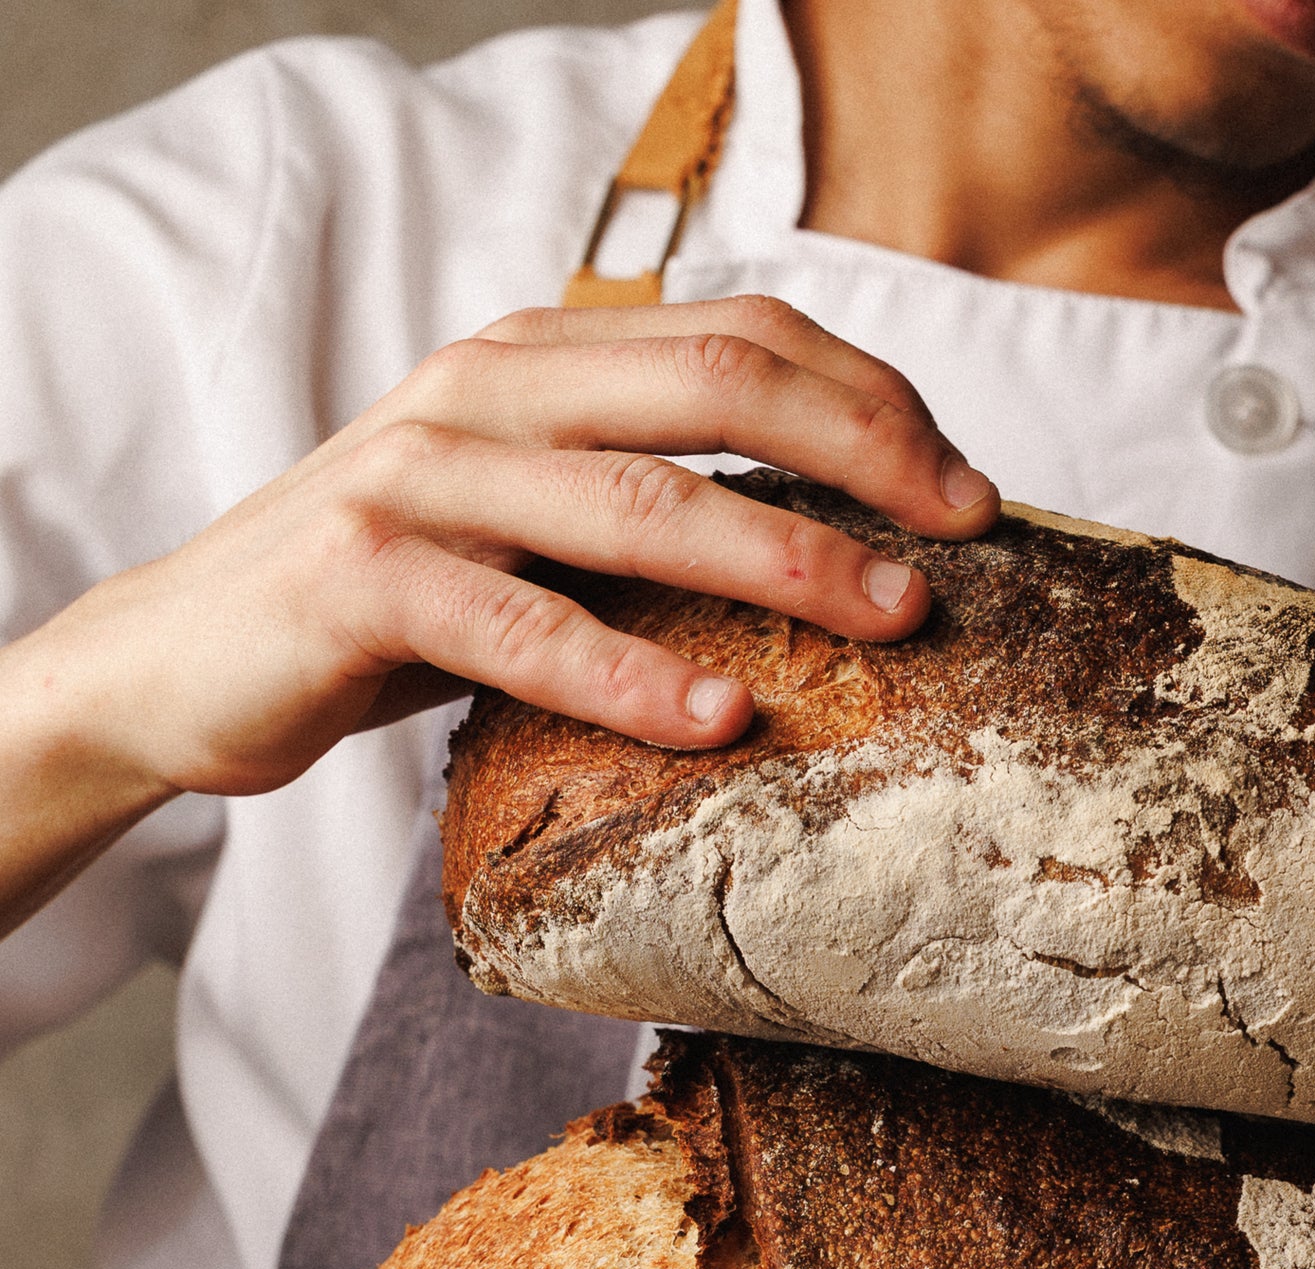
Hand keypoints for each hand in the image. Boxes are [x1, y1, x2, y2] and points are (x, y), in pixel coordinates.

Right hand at [0, 297, 997, 936]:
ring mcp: (423, 479)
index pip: (741, 336)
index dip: (871, 399)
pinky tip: (722, 724)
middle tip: (962, 537)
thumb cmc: (387, 609)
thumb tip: (834, 549)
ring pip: (638, 503)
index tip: (969, 488)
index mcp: (540, 360)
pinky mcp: (366, 581)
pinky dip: (632, 677)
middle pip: (714, 385)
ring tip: (888, 621)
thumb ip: (644, 507)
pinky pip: (524, 627)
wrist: (184, 662)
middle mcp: (487, 391)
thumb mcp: (529, 531)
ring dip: (783, 561)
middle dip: (864, 453)